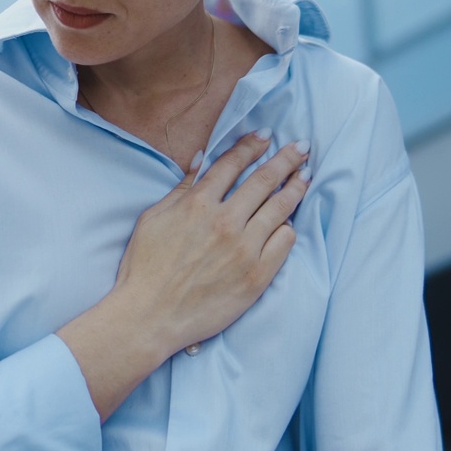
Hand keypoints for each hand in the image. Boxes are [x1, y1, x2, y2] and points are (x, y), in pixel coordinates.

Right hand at [113, 130, 310, 357]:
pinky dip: (288, 227)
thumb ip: (182, 188)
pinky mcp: (257, 276)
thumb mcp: (154, 218)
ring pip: (280, 208)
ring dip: (296, 187)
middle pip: (264, 180)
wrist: (149, 316)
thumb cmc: (145, 267)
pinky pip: (284, 242)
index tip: (266, 135)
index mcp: (198, 204)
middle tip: (302, 147)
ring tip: (306, 176)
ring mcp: (244, 249)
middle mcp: (225, 222)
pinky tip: (289, 221)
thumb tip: (202, 159)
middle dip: (286, 159)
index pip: (232, 164)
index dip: (251, 145)